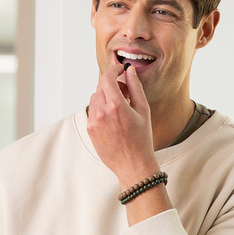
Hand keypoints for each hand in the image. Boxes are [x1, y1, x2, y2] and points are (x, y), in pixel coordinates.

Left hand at [87, 63, 158, 185]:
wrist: (133, 165)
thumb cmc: (141, 139)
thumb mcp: (143, 111)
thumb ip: (135, 87)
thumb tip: (129, 71)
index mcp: (115, 106)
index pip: (107, 77)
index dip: (113, 69)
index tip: (120, 69)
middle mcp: (101, 113)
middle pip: (100, 86)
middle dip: (112, 84)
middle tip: (125, 91)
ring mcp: (93, 122)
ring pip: (95, 98)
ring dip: (105, 96)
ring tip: (120, 106)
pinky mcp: (90, 130)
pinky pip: (93, 111)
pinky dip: (101, 108)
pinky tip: (114, 118)